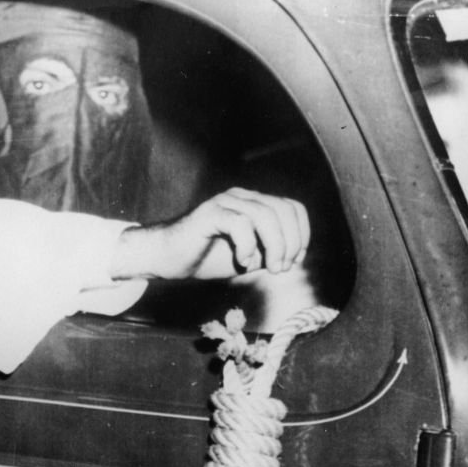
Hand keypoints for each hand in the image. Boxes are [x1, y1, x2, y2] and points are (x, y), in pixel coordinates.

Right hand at [110, 188, 309, 281]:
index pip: (292, 208)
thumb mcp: (247, 257)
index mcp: (254, 204)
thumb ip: (268, 252)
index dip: (301, 234)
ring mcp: (225, 203)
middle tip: (280, 269)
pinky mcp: (209, 213)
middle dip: (290, 243)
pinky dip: (248, 245)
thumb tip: (291, 257)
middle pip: (283, 210)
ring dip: (274, 246)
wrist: (166, 258)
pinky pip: (240, 223)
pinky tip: (242, 262)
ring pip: (265, 215)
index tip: (294, 260)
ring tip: (268, 268)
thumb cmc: (204, 258)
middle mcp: (242, 197)